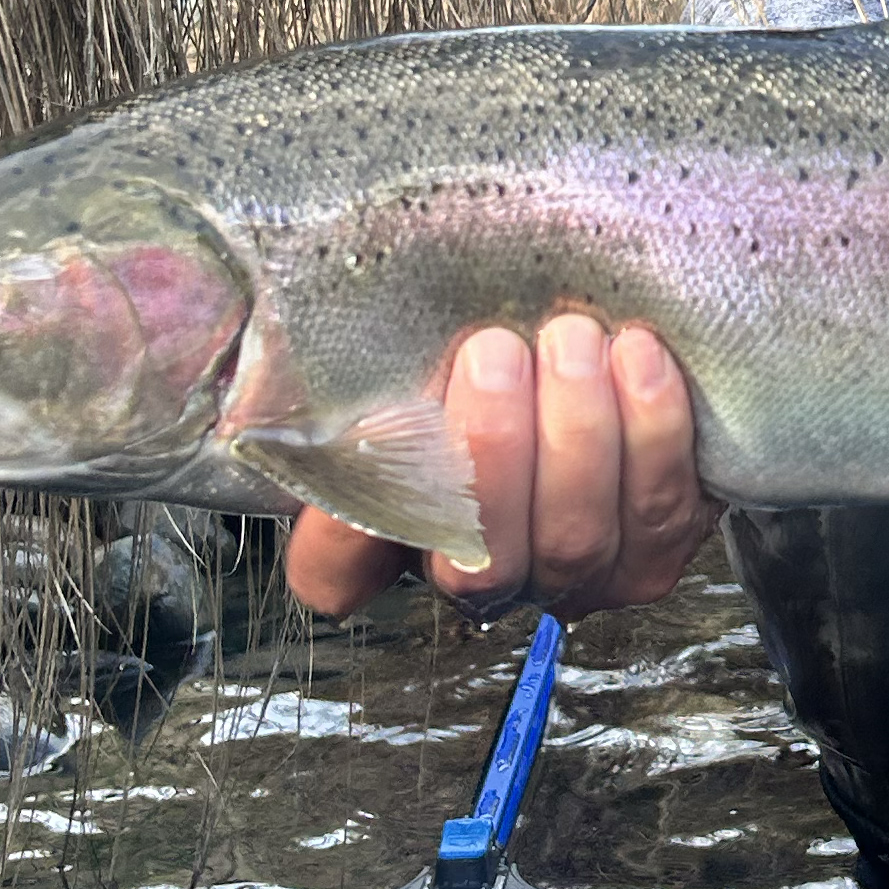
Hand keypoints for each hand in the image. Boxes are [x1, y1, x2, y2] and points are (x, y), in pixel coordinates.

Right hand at [284, 316, 715, 623]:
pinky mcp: (656, 548)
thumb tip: (226, 313)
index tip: (361, 425)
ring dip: (576, 432)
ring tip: (571, 338)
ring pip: (573, 539)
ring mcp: (573, 574)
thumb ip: (334, 347)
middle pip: (479, 560)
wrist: (596, 338)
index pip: (334, 571)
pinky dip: (654, 429)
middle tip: (490, 350)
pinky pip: (662, 510)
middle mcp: (478, 575)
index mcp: (389, 534)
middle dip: (489, 451)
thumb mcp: (398, 339)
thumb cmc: (482, 336)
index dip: (341, 527)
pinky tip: (637, 353)